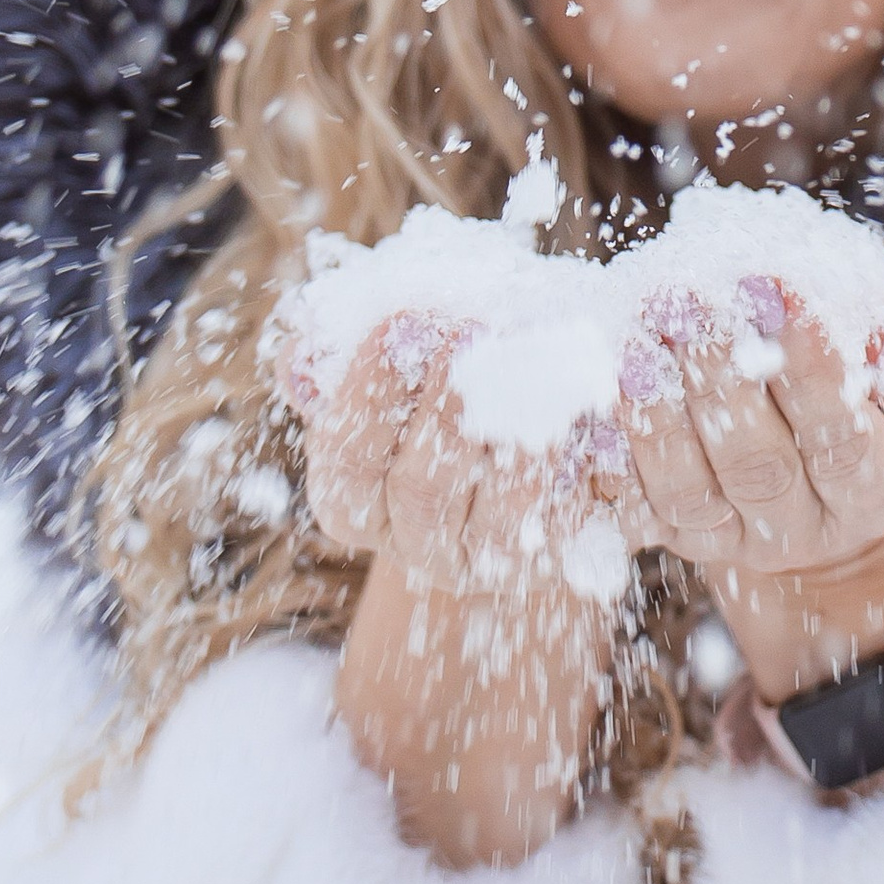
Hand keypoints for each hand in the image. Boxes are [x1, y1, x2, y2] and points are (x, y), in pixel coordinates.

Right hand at [296, 313, 626, 600]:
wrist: (536, 432)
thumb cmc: (448, 382)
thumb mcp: (394, 366)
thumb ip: (340, 358)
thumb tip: (299, 358)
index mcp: (358, 504)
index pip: (347, 459)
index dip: (368, 391)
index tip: (399, 320)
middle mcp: (418, 546)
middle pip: (420, 490)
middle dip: (445, 406)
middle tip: (472, 333)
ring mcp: (490, 563)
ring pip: (501, 516)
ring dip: (516, 437)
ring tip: (532, 369)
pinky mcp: (560, 561)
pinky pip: (568, 521)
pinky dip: (579, 462)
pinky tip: (583, 404)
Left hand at [612, 281, 883, 583]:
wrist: (831, 499)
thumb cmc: (880, 412)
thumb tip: (877, 335)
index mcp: (876, 489)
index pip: (842, 438)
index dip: (808, 368)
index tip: (770, 287)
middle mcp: (804, 526)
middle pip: (758, 466)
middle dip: (718, 379)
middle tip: (683, 299)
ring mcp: (736, 539)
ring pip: (689, 493)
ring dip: (657, 415)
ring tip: (637, 340)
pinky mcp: (680, 538)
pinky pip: (636, 513)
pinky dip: (613, 462)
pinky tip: (600, 402)